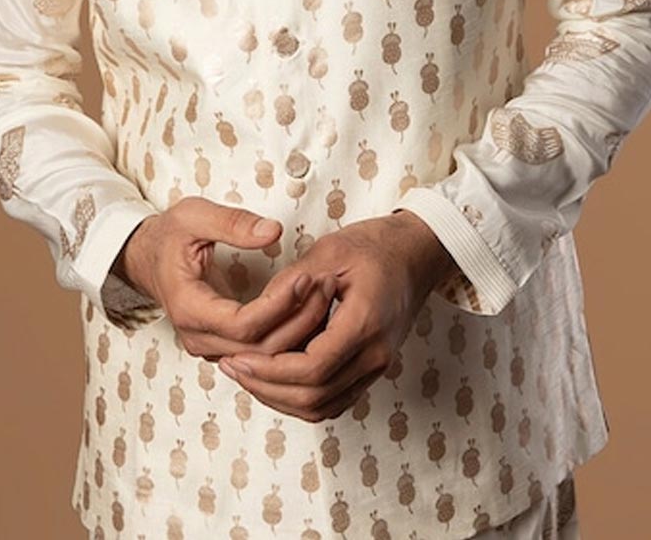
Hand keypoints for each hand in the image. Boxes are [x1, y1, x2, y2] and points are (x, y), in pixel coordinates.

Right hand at [116, 196, 335, 360]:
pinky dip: (288, 336)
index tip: (305, 277)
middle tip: (325, 286)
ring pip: (263, 358)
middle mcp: (198, 337)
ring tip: (324, 294)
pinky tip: (311, 311)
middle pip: (258, 349)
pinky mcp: (221, 346)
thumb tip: (273, 231)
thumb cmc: (169, 235)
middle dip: (297, 320)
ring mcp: (209, 347)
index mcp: (188, 307)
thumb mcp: (194, 215)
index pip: (242, 325)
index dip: (278, 306)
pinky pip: (260, 353)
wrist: (146, 257)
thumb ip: (232, 222)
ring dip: (298, 330)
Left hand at [216, 210, 455, 422]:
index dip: (270, 371)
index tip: (238, 358)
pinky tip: (274, 378)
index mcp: (366, 323)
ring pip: (323, 406)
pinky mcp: (373, 367)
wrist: (417, 252)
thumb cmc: (376, 245)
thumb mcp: (330, 250)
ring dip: (281, 398)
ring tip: (247, 375)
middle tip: (233, 368)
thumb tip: (256, 312)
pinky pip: (334, 399)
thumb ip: (292, 284)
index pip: (313, 369)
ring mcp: (378, 365)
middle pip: (315, 396)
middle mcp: (376, 353)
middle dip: (267, 388)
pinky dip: (301, 397)